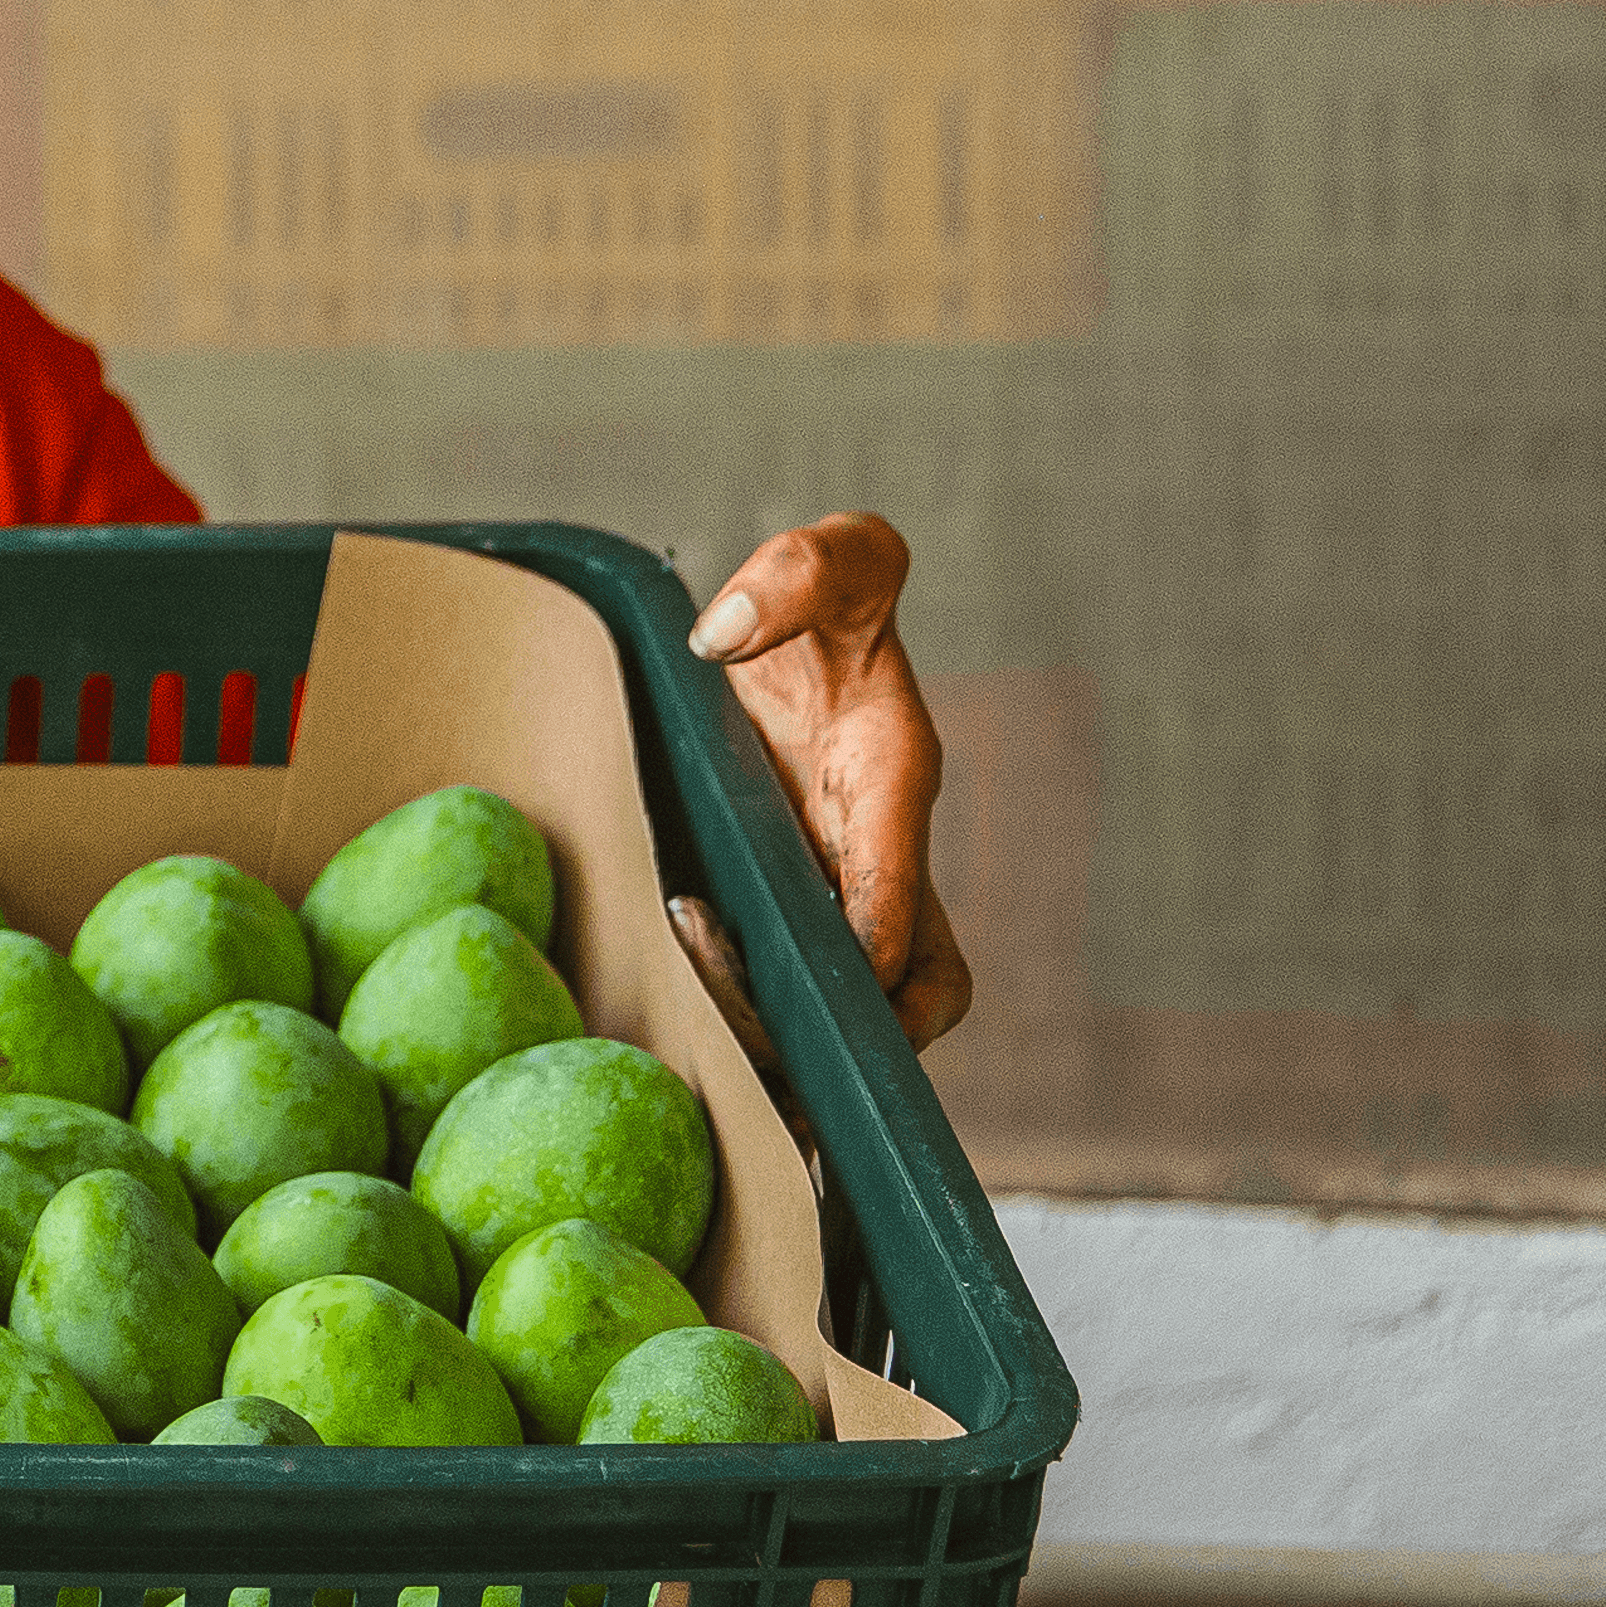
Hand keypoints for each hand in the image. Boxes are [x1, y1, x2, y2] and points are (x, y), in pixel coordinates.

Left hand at [685, 515, 971, 1050]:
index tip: (821, 971)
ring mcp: (844, 894)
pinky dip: (762, 1032)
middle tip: (752, 1040)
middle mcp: (883, 853)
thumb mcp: (826, 563)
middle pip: (919, 986)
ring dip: (794, 1042)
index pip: (904, 883)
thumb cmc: (818, 601)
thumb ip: (798, 573)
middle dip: (855, 1034)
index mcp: (892, 777)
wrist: (795, 634)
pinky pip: (802, 998)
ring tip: (705, 1041)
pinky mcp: (800, 914)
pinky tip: (686, 1042)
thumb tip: (721, 633)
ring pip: (861, 1013)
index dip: (875, 940)